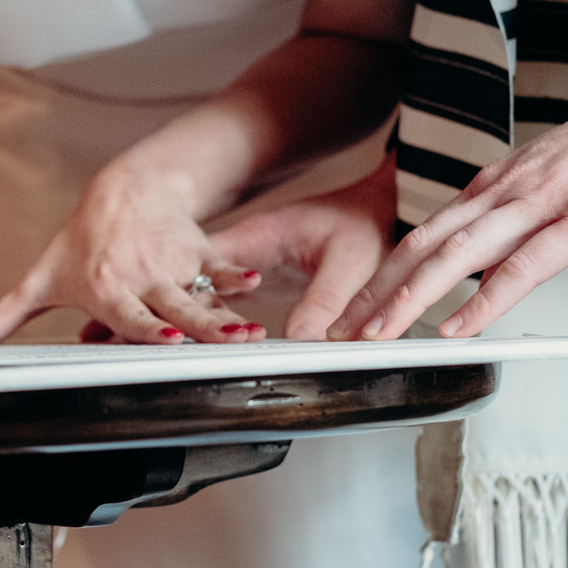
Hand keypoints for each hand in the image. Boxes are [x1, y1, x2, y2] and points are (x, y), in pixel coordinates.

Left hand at [0, 164, 264, 345]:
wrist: (123, 191)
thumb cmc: (79, 243)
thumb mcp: (38, 280)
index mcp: (107, 291)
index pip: (130, 316)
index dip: (147, 328)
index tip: (165, 338)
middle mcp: (142, 281)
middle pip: (174, 311)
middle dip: (199, 327)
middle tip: (223, 340)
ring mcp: (173, 268)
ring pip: (202, 296)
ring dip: (226, 315)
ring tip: (248, 334)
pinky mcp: (198, 253)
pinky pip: (222, 267)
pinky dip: (237, 276)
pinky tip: (254, 286)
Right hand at [208, 155, 395, 338]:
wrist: (373, 211)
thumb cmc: (360, 224)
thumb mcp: (348, 260)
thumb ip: (325, 300)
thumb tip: (303, 341)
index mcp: (255, 236)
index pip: (206, 266)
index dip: (194, 298)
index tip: (202, 330)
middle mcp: (242, 251)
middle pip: (200, 288)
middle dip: (197, 320)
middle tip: (205, 352)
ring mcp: (245, 268)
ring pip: (210, 300)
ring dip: (211, 327)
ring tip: (215, 356)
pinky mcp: (254, 284)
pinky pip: (230, 307)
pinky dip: (227, 327)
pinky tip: (232, 349)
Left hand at [328, 62, 567, 341]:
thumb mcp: (556, 183)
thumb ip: (520, 219)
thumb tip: (496, 259)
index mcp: (497, 185)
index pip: (426, 234)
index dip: (385, 274)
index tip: (358, 306)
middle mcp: (505, 192)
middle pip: (423, 246)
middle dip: (376, 292)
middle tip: (341, 329)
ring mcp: (539, 205)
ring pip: (457, 256)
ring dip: (410, 300)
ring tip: (377, 335)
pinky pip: (522, 268)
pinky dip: (484, 302)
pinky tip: (458, 329)